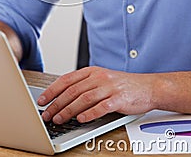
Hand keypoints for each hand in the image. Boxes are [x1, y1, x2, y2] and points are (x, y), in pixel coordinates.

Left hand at [37, 66, 156, 123]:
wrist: (148, 87)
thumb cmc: (123, 85)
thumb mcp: (101, 79)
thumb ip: (84, 85)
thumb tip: (62, 97)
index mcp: (92, 71)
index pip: (67, 80)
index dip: (52, 90)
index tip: (42, 100)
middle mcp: (99, 77)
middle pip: (72, 90)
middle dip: (56, 104)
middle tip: (47, 114)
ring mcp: (109, 87)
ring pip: (84, 99)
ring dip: (68, 110)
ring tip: (59, 119)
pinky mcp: (119, 99)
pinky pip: (101, 107)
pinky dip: (89, 113)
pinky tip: (81, 119)